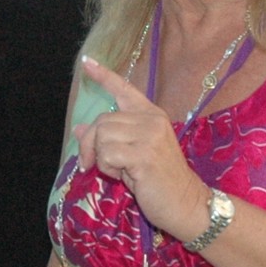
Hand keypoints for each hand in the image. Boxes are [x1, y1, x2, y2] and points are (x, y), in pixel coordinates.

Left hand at [75, 56, 206, 242]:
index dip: (104, 76)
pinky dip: (107, 168)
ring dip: (102, 158)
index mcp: (151, 115)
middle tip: (95, 164)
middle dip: (91, 144)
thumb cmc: (159, 181)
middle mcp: (151, 120)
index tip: (87, 62)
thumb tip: (79, 129)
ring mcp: (149, 136)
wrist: (186, 203)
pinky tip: (124, 177)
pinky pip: (107, 154)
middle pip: (102, 120)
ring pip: (102, 137)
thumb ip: (110, 138)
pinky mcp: (144, 155)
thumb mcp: (132, 154)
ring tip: (120, 171)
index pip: (125, 89)